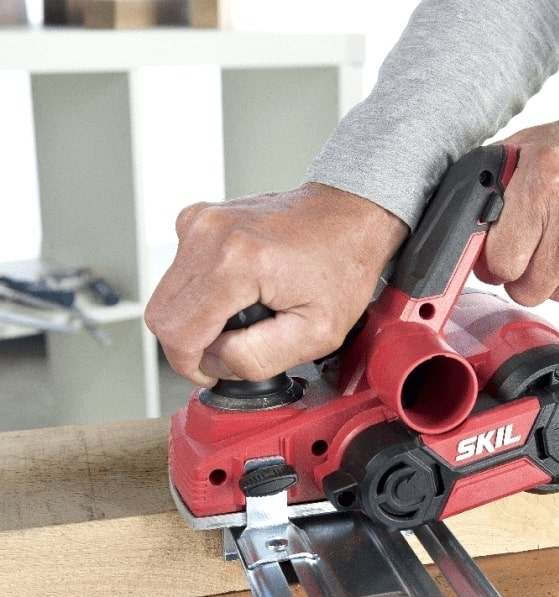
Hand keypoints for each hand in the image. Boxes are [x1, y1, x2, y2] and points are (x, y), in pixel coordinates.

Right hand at [144, 184, 407, 386]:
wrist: (350, 217)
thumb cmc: (343, 266)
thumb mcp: (318, 333)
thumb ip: (258, 358)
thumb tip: (216, 362)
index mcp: (237, 263)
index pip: (177, 333)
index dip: (191, 364)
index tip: (213, 371)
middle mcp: (210, 235)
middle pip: (162, 315)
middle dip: (191, 343)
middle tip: (233, 345)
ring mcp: (201, 222)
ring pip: (168, 295)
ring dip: (196, 316)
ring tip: (243, 313)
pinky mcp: (199, 219)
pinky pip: (179, 272)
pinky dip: (200, 292)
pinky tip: (238, 290)